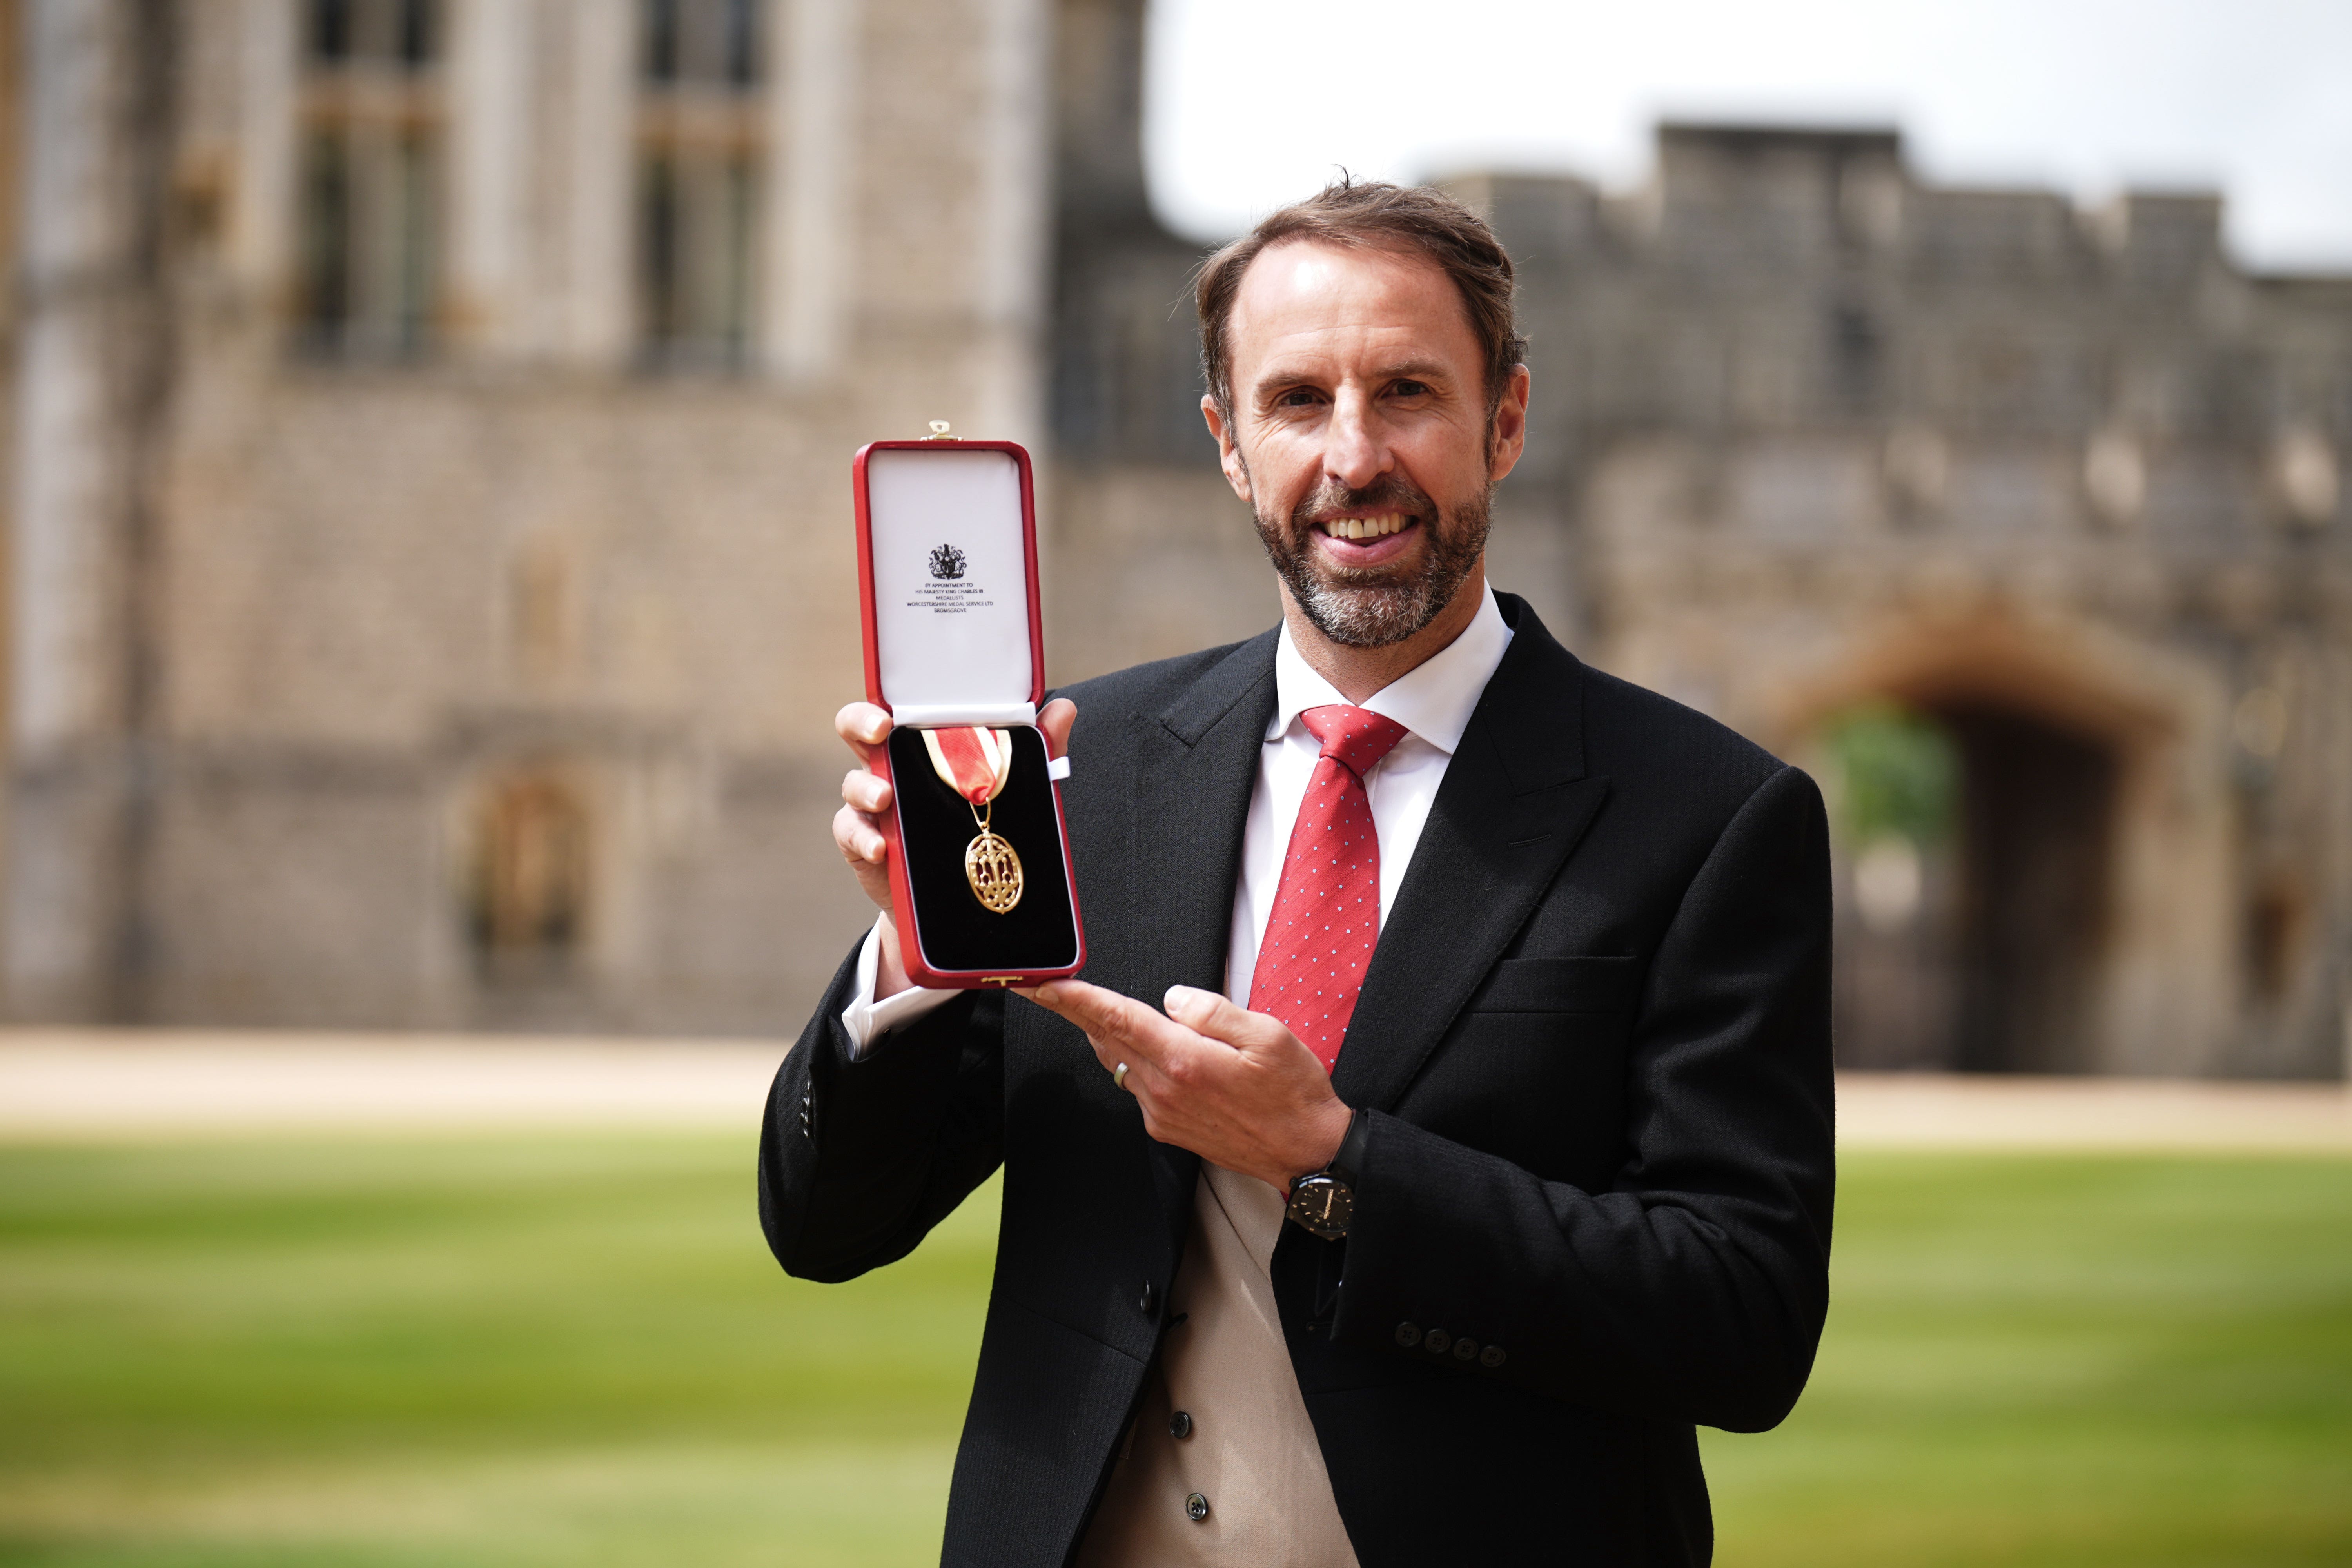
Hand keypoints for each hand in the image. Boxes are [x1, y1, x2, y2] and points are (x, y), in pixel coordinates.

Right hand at [833, 697, 1076, 999]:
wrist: (959, 895)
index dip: (882, 705)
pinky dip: (863, 839)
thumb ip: (1037, 749)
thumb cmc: (981, 824)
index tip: (890, 714)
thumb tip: (1064, 708)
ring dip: (866, 788)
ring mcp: (874, 805)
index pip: (894, 710)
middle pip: (858, 731)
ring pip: (854, 785)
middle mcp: (891, 767)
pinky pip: (852, 832)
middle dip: (860, 725)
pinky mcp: (864, 841)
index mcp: (921, 746)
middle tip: (881, 732)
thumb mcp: (1012, 788)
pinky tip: (882, 848)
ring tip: (885, 799)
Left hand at [1015, 979, 1350, 1190]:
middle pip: (1107, 1038)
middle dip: (1073, 1011)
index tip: (1043, 985)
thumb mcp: (1267, 1034)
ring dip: (1105, 1035)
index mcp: (1186, 1060)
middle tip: (1043, 989)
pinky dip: (1133, 1061)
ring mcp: (1162, 1112)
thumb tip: (1171, 999)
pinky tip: (1148, 1048)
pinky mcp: (1166, 1127)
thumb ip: (1213, 1011)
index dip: (1076, 999)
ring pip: (1119, 1062)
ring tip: (1092, 1009)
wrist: (1305, 1152)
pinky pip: (1136, 1085)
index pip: (1118, 1019)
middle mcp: (1164, 1090)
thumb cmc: (1293, 1093)